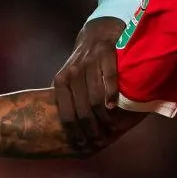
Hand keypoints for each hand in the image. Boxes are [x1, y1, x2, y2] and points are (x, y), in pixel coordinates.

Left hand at [53, 17, 124, 137]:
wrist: (98, 32)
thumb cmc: (85, 62)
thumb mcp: (70, 77)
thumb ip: (68, 98)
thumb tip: (68, 130)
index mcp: (61, 81)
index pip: (66, 114)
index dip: (75, 133)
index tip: (83, 145)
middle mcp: (73, 72)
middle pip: (82, 110)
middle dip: (91, 129)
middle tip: (100, 141)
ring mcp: (89, 62)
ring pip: (95, 98)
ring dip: (104, 117)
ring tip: (111, 127)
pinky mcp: (106, 52)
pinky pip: (110, 79)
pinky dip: (112, 95)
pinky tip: (115, 106)